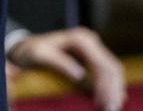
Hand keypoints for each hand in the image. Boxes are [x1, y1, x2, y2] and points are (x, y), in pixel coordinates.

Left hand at [8, 27, 124, 110]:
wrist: (27, 47)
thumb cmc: (33, 51)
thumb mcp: (41, 54)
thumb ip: (60, 63)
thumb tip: (80, 75)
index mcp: (81, 39)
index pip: (102, 65)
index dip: (106, 85)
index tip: (103, 103)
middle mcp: (90, 41)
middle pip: (112, 68)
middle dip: (113, 90)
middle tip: (111, 110)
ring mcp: (93, 49)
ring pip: (113, 72)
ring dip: (115, 91)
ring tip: (110, 109)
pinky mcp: (93, 58)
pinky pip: (108, 74)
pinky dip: (111, 88)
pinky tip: (110, 102)